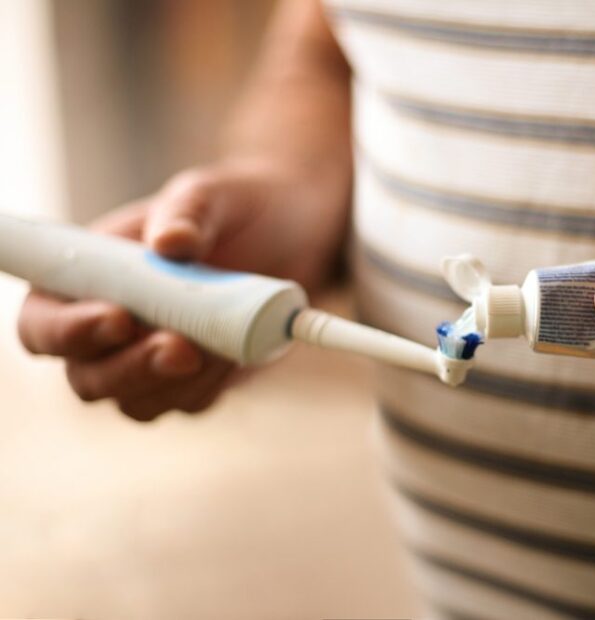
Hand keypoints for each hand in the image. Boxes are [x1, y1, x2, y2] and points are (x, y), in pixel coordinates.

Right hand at [17, 156, 349, 420]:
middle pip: (88, 377)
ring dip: (179, 381)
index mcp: (86, 276)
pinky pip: (190, 403)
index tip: (120, 319)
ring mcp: (148, 360)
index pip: (43, 321)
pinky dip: (214, 384)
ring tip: (226, 339)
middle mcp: (107, 326)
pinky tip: (240, 350)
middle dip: (132, 369)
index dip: (67, 331)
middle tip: (183, 348)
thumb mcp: (211, 193)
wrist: (291, 231)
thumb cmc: (233, 206)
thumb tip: (170, 243)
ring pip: (138, 402)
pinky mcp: (193, 381)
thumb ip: (187, 212)